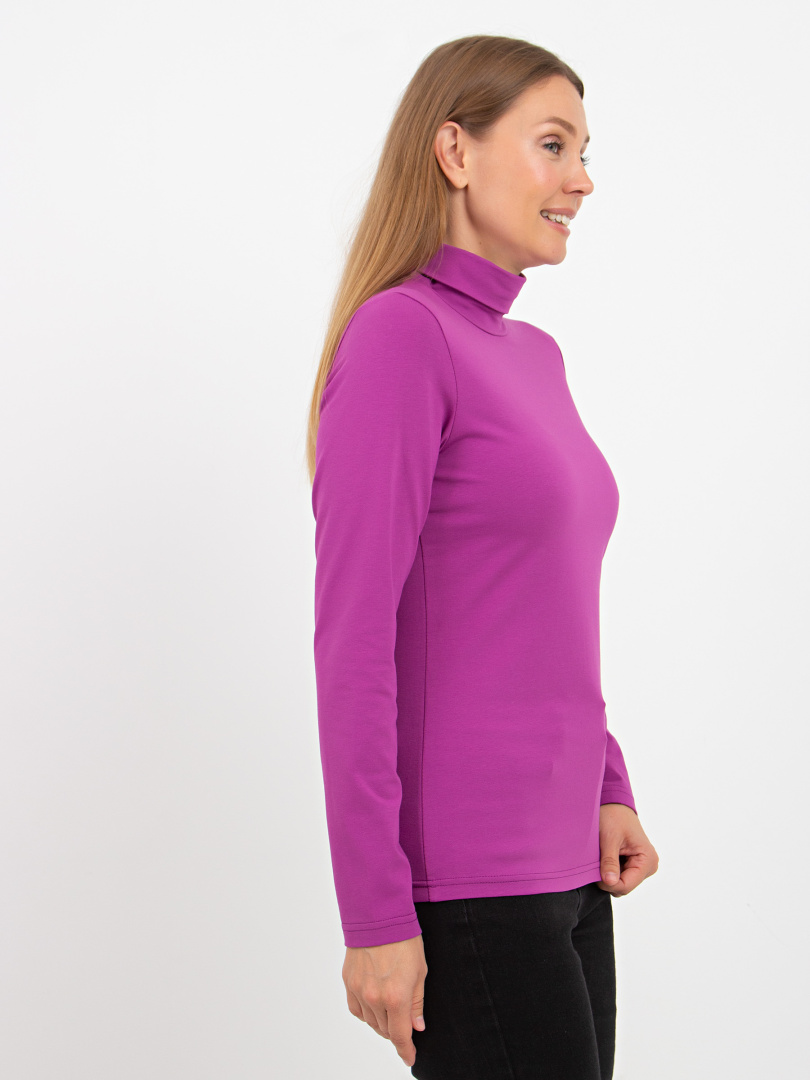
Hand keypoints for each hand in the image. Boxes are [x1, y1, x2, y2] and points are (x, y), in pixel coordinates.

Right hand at [342, 934, 427, 1067]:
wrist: (378, 916)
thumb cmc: (403, 939)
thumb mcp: (420, 971)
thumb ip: (417, 1003)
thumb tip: (417, 1026)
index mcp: (396, 997)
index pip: (400, 1036)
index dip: (406, 1050)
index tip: (409, 1058)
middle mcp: (375, 998)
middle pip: (385, 1030)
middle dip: (396, 1031)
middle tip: (404, 1022)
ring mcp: (359, 990)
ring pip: (370, 1021)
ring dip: (381, 1022)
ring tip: (390, 1009)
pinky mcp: (348, 981)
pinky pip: (356, 1009)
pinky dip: (365, 1012)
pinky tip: (373, 1004)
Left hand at [598, 802, 658, 895]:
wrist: (614, 804)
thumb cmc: (613, 816)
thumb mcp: (609, 838)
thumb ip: (610, 861)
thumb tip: (609, 882)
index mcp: (647, 860)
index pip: (626, 885)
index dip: (608, 883)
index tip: (594, 873)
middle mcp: (649, 866)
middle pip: (623, 886)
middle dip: (608, 878)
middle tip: (597, 861)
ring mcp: (642, 866)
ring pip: (620, 883)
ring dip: (608, 874)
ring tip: (602, 856)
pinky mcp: (634, 865)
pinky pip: (619, 876)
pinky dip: (610, 870)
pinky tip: (606, 857)